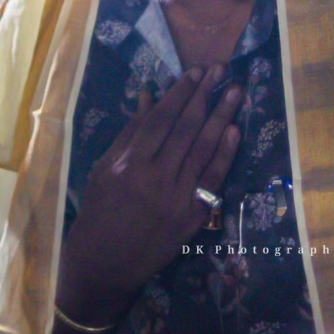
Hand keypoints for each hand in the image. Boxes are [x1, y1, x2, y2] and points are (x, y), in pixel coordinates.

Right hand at [56, 65, 242, 327]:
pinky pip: (213, 179)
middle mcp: (155, 179)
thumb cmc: (98, 211)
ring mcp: (178, 198)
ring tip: (235, 91)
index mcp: (128, 165)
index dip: (179, 94)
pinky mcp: (194, 216)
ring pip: (203, 150)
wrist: (106, 262)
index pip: (160, 120)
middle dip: (204, 97)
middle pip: (185, 130)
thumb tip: (148, 97)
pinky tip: (233, 130)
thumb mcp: (104, 169)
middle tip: (220, 71)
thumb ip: (129, 134)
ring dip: (222, 118)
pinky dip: (224, 154)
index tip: (194, 72)